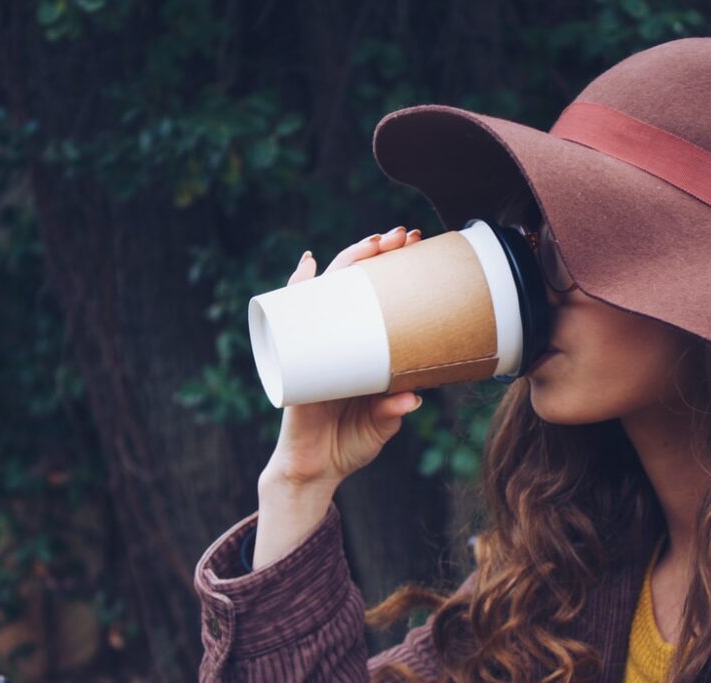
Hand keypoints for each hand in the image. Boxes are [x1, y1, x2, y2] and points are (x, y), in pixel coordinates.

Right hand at [260, 225, 424, 492]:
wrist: (314, 469)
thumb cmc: (349, 442)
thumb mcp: (381, 424)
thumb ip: (393, 410)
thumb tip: (414, 398)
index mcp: (364, 350)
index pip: (381, 300)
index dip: (398, 274)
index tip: (419, 250)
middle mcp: (339, 339)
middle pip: (356, 285)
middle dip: (378, 255)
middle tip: (402, 237)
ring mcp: (315, 344)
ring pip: (329, 291)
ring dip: (347, 261)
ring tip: (370, 243)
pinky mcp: (295, 358)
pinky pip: (291, 317)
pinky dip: (295, 289)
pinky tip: (306, 266)